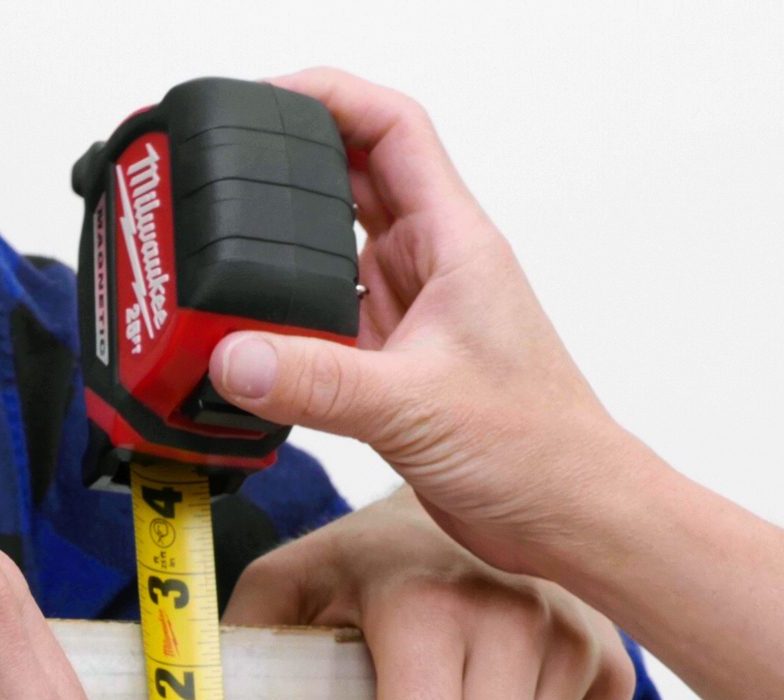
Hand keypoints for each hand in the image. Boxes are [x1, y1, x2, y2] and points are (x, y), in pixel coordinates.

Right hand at [206, 68, 652, 581]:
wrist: (567, 519)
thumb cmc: (538, 448)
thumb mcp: (416, 405)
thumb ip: (318, 382)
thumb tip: (232, 356)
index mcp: (453, 243)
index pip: (390, 129)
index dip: (329, 96)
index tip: (265, 100)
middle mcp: (430, 269)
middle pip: (347, 182)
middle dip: (284, 170)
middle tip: (219, 175)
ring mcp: (409, 318)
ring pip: (329, 258)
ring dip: (278, 256)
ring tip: (217, 254)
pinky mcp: (391, 370)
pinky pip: (321, 329)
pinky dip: (281, 330)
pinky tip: (244, 346)